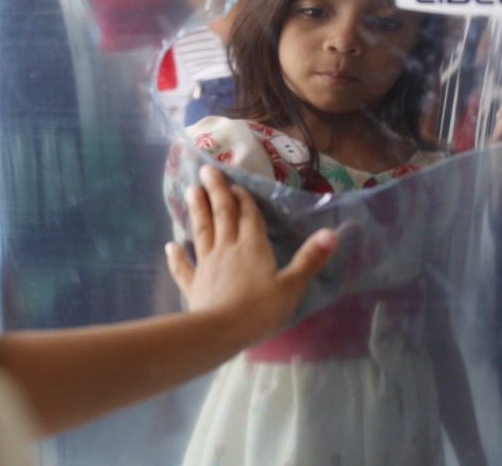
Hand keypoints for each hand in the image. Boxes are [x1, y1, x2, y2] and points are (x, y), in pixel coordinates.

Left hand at [164, 165, 336, 344]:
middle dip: (216, 191)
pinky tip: (170, 246)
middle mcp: (227, 249)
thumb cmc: (260, 310)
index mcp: (252, 247)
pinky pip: (184, 268)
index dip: (243, 199)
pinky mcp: (194, 285)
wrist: (220, 332)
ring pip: (201, 232)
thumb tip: (331, 232)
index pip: (248, 216)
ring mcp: (207, 265)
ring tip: (190, 190)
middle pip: (222, 215)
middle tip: (206, 169)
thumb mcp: (292, 286)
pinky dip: (176, 256)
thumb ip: (310, 259)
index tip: (236, 183)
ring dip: (197, 210)